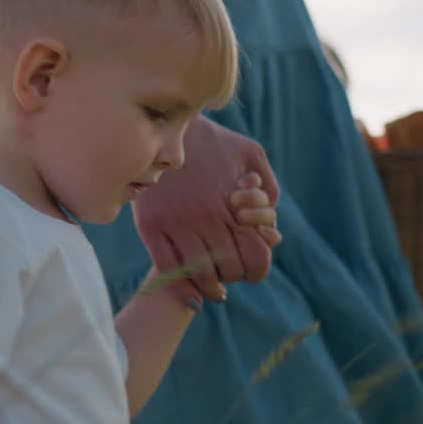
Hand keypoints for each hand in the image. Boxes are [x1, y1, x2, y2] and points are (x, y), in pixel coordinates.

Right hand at [132, 115, 279, 305]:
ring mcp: (177, 224)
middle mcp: (207, 219)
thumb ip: (267, 184)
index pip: (256, 257)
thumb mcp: (251, 153)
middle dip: (233, 277)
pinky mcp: (151, 226)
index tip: (252, 270)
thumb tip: (271, 217)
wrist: (165, 125)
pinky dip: (181, 289)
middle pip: (229, 270)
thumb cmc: (212, 139)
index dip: (257, 270)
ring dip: (210, 288)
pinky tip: (192, 298)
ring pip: (199, 274)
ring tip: (213, 291)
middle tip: (228, 275)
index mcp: (234, 207)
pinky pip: (167, 268)